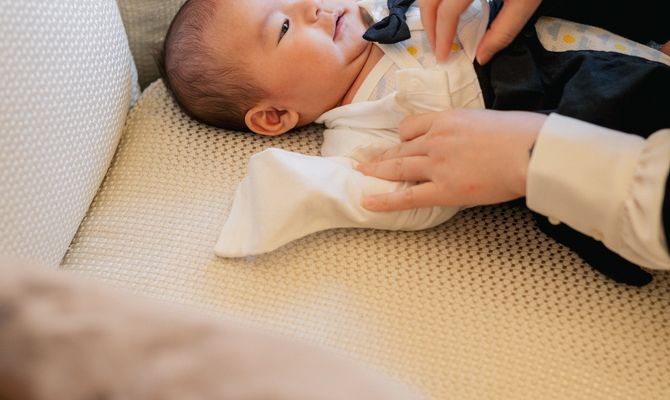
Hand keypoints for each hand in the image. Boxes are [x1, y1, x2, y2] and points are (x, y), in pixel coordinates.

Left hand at [356, 109, 545, 210]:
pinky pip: (407, 196)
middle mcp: (435, 139)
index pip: (411, 126)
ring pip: (397, 167)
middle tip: (366, 160)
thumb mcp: (487, 119)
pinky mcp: (444, 189)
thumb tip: (468, 141)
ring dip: (376, 171)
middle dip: (381, 155)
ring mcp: (437, 164)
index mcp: (447, 118)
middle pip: (399, 148)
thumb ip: (467, 129)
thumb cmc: (522, 133)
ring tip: (361, 174)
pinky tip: (367, 200)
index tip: (401, 144)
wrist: (532, 151)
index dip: (404, 137)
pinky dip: (384, 199)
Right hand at [419, 0, 541, 63]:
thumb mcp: (526, 1)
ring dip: (429, 9)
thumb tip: (482, 56)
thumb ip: (503, 31)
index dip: (442, 37)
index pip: (446, 12)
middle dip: (429, 25)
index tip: (442, 55)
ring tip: (439, 27)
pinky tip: (443, 6)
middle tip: (437, 45)